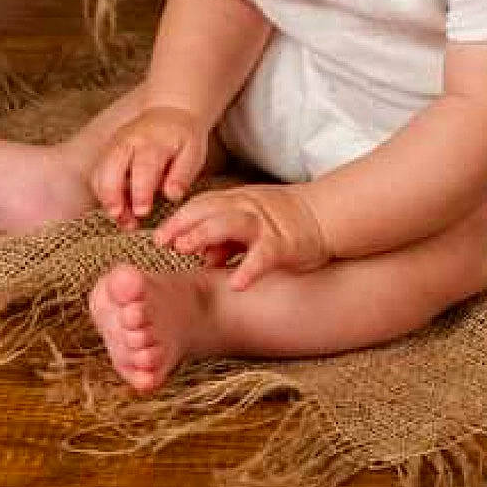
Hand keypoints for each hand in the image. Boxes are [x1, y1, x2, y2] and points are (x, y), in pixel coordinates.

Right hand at [91, 105, 212, 228]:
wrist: (171, 111)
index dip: (140, 192)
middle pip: (111, 167)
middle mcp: (129, 141)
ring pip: (100, 172)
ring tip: (123, 221)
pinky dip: (102, 195)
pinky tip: (118, 209)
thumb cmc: (183, 137)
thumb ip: (182, 175)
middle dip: (111, 195)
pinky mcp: (107, 151)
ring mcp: (114, 145)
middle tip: (119, 218)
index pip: (143, 167)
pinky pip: (97, 174)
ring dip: (106, 199)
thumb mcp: (193, 153)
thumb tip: (172, 195)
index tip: (141, 212)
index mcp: (153, 141)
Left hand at [155, 183, 328, 289]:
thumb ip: (224, 239)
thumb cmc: (286, 222)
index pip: (201, 205)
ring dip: (205, 235)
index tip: (159, 237)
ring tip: (186, 252)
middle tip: (164, 243)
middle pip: (208, 210)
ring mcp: (266, 225)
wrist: (327, 216)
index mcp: (238, 201)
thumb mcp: (249, 226)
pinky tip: (235, 284)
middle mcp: (248, 208)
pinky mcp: (284, 244)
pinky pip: (263, 256)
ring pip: (230, 223)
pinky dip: (248, 268)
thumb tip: (201, 255)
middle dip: (183, 225)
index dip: (178, 219)